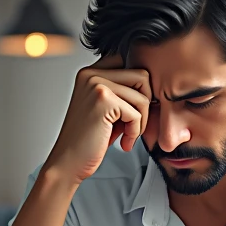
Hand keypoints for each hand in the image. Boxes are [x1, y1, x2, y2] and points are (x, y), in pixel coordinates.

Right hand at [43, 54, 152, 184]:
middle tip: (134, 124)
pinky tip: (124, 142)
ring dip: (142, 120)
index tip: (135, 109)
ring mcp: (96, 85)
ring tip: (128, 134)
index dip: (140, 87)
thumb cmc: (89, 139)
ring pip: (143, 95)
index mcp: (91, 72)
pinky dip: (135, 131)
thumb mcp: (108, 109)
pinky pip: (136, 113)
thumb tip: (157, 85)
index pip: (130, 62)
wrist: (68, 162)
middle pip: (142, 76)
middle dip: (144, 104)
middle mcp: (91, 73)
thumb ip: (124, 91)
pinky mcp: (103, 101)